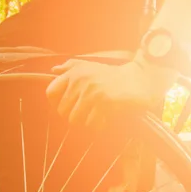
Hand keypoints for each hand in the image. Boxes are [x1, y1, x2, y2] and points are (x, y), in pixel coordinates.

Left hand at [46, 58, 176, 131]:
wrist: (139, 79)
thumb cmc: (114, 76)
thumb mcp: (90, 66)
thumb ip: (70, 67)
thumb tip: (53, 70)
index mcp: (75, 72)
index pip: (50, 92)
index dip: (56, 104)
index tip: (68, 107)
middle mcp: (80, 81)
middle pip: (62, 111)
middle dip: (74, 115)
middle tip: (88, 113)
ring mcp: (92, 92)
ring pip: (75, 120)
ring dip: (86, 121)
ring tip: (97, 115)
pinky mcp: (104, 102)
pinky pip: (91, 123)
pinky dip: (99, 125)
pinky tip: (107, 118)